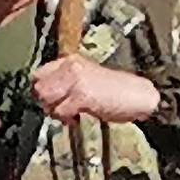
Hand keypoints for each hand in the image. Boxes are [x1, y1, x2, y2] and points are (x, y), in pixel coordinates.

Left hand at [32, 54, 161, 128]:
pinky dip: (67, 119)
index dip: (42, 89)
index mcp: (72, 60)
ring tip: (70, 114)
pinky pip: (60, 111)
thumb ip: (67, 82)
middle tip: (61, 109)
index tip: (51, 99)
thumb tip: (45, 96)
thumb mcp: (88, 78)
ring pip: (47, 99)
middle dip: (46, 102)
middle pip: (39, 87)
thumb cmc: (116, 90)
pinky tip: (78, 117)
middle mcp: (71, 67)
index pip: (39, 74)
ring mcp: (76, 80)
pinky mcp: (82, 95)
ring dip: (55, 111)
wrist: (140, 95)